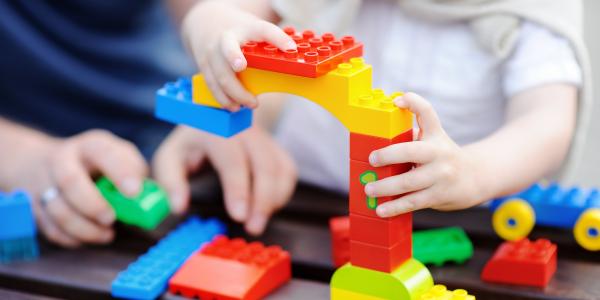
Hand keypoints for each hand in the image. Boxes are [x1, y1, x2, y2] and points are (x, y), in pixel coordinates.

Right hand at [17, 130, 147, 247]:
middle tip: (111, 219)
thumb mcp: (121, 158)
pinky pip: (49, 227)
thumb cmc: (102, 164)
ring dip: (84, 228)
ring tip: (107, 234)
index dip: (120, 172)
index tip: (135, 192)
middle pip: (70, 181)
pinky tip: (89, 238)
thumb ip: (136, 174)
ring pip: (57, 209)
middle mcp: (63, 160)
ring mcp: (44, 182)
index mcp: (91, 146)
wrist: (54, 163)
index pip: (104, 153)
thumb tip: (148, 196)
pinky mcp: (35, 206)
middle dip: (93, 205)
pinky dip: (70, 238)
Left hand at [152, 126, 296, 234]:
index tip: (238, 216)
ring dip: (274, 199)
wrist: (215, 118)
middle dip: (262, 200)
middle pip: (264, 164)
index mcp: (216, 130)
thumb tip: (178, 207)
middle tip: (253, 227)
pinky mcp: (276, 148)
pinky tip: (268, 208)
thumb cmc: (191, 143)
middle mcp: (245, 130)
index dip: (238, 188)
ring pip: (280, 168)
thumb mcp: (171, 157)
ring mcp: (264, 137)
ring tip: (258, 222)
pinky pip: (287, 171)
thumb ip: (171, 182)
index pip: (233, 159)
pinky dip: (282, 193)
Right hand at [181, 1, 295, 109]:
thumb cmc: (240, 32)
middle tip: (255, 100)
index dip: (278, 38)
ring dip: (234, 95)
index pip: (264, 30)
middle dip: (239, 75)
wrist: (207, 21)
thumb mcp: (256, 30)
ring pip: (219, 76)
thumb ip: (272, 42)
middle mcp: (226, 38)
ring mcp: (212, 52)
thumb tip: (294, 57)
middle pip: (230, 54)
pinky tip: (234, 107)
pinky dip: (223, 99)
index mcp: (246, 28)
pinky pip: (212, 85)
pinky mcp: (204, 66)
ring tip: (250, 104)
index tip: (291, 49)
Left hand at [365, 93, 482, 217]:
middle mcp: (439, 153)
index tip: (398, 100)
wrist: (474, 179)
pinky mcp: (439, 195)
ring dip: (386, 187)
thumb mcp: (433, 140)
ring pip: (409, 182)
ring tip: (369, 190)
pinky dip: (395, 207)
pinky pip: (413, 202)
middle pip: (411, 151)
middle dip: (388, 155)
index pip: (427, 113)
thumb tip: (377, 139)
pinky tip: (381, 211)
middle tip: (371, 160)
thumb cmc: (442, 157)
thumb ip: (411, 136)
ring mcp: (440, 175)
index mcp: (435, 135)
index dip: (414, 103)